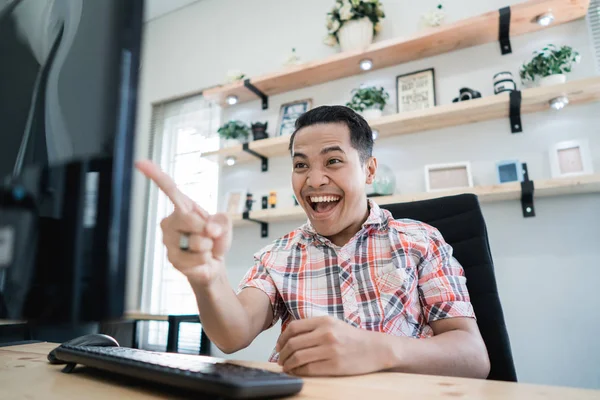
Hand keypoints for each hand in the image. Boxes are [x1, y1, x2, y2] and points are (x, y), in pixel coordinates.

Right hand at [136, 160, 231, 286]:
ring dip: (208, 248)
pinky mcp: (172, 259)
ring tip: (204, 249)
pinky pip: (197, 259)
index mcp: (183, 208)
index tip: (140, 162)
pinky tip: (201, 261)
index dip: (156, 176)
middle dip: (207, 231)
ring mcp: (169, 241)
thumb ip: (222, 222)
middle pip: (189, 220)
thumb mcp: (224, 225)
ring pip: (197, 242)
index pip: (170, 190)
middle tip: (209, 237)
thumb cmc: (215, 238)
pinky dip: (205, 261)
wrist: (213, 263)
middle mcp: (170, 222)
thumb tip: (209, 230)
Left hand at [275, 316, 386, 375]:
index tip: (278, 346)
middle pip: (292, 343)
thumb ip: (313, 327)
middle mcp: (326, 334)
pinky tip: (297, 372)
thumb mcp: (333, 324)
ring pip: (298, 357)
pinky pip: (308, 369)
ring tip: (286, 367)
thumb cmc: (352, 338)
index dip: (281, 338)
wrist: (376, 349)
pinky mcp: (335, 365)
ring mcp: (330, 350)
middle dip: (281, 354)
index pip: (293, 328)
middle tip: (280, 359)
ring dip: (288, 364)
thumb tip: (290, 337)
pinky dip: (298, 372)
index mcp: (324, 321)